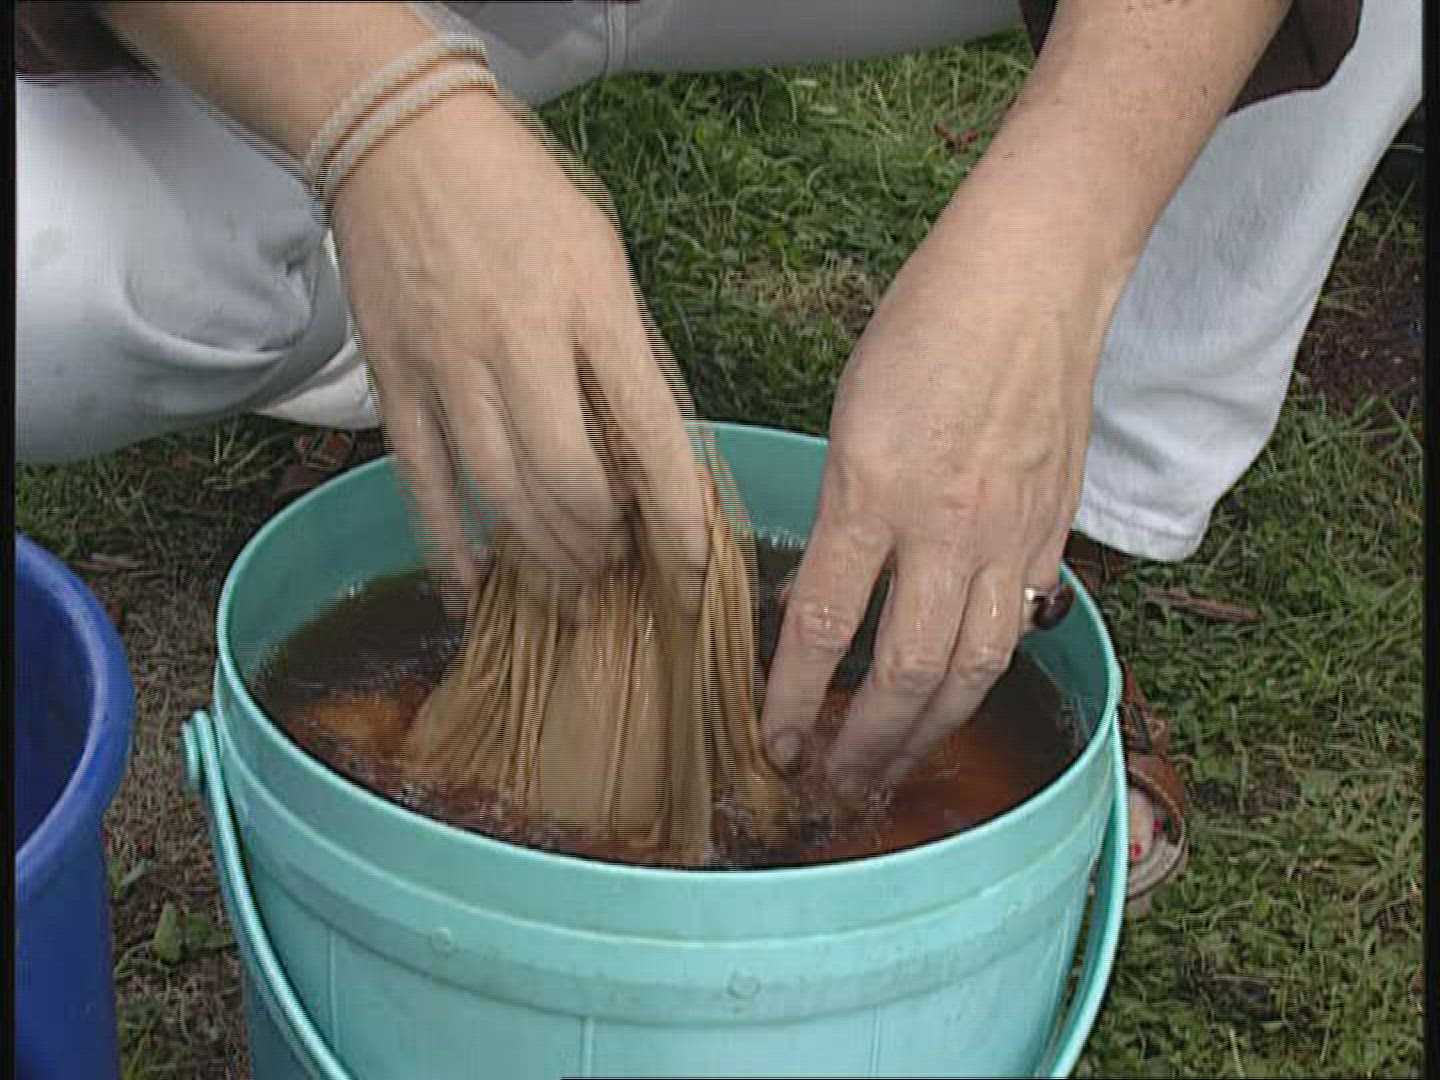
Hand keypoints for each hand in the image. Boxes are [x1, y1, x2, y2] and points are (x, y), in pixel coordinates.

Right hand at [331, 90, 707, 605]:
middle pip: (568, 479)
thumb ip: (622, 351)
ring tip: (568, 586)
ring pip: (499, 490)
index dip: (676, 511)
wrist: (401, 138)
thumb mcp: (600, 257)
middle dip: (601, 543)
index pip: (648, 430)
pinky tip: (474, 585)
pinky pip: (422, 477)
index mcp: (590, 305)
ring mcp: (448, 363)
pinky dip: (448, 541)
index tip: (694, 566)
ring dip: (541, 553)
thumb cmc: (518, 196)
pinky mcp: (393, 377)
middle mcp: (518, 341)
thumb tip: (643, 450)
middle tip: (615, 564)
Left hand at [760, 192, 1125, 792]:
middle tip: (835, 783)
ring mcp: (1010, 533)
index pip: (826, 625)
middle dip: (866, 743)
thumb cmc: (928, 328)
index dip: (794, 698)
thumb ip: (842, 513)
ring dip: (928, 731)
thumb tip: (825, 598)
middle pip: (907, 672)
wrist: (1033, 280)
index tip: (773, 741)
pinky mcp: (1053, 531)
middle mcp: (948, 525)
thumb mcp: (851, 416)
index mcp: (875, 488)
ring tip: (894, 766)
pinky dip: (981, 673)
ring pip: (973, 669)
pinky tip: (955, 694)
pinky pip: (1016, 626)